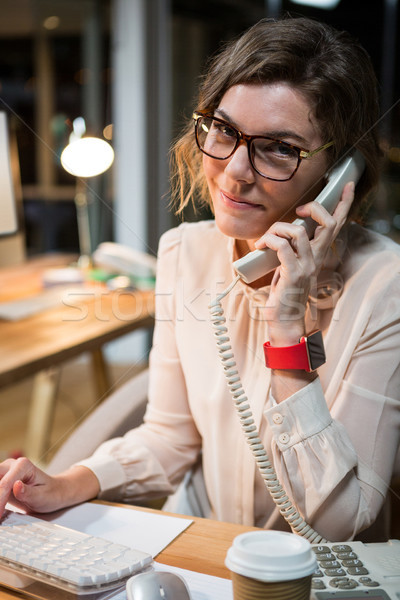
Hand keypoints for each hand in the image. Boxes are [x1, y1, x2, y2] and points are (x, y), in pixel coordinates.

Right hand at [0, 457, 99, 516]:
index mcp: (23, 465)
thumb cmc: (50, 493)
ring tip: (0, 512)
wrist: (54, 492)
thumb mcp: (42, 497)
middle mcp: (12, 465)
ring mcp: (5, 471)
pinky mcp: (1, 480)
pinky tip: (0, 509)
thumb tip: (16, 486)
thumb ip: (28, 493)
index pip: (4, 484)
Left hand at [255, 181, 354, 343]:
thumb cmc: (283, 293)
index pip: (337, 225)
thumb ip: (289, 249)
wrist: (284, 319)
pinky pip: (282, 246)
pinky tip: (260, 246)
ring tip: (266, 238)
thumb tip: (276, 233)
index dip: (344, 204)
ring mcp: (307, 266)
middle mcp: (317, 258)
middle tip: (299, 210)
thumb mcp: (288, 265)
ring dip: (278, 228)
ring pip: (299, 231)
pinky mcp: (293, 273)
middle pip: (329, 223)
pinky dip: (269, 240)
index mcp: (318, 254)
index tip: (347, 186)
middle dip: (316, 207)